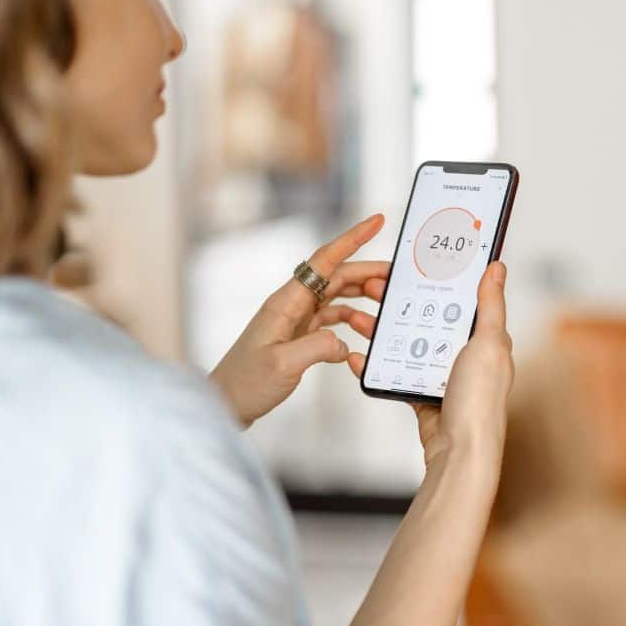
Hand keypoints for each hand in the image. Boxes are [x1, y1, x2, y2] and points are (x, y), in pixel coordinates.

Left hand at [211, 215, 388, 426]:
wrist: (226, 403)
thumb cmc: (246, 383)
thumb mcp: (283, 365)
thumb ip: (318, 348)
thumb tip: (344, 342)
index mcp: (286, 302)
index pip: (324, 260)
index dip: (352, 238)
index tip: (377, 221)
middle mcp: (292, 305)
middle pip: (337, 276)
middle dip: (369, 273)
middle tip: (399, 279)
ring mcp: (296, 320)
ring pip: (337, 297)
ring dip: (363, 299)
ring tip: (386, 312)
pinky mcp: (299, 337)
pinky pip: (332, 320)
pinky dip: (352, 323)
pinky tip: (364, 336)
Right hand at [347, 262, 514, 467]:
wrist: (460, 452)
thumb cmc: (481, 402)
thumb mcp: (489, 344)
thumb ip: (491, 306)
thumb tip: (497, 268)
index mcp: (486, 340)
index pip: (460, 300)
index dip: (436, 280)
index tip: (411, 265)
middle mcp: (466, 356)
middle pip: (427, 319)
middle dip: (399, 302)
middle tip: (373, 287)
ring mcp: (443, 377)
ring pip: (408, 344)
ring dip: (382, 330)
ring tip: (358, 317)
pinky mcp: (423, 396)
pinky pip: (396, 373)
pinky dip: (376, 365)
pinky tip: (358, 356)